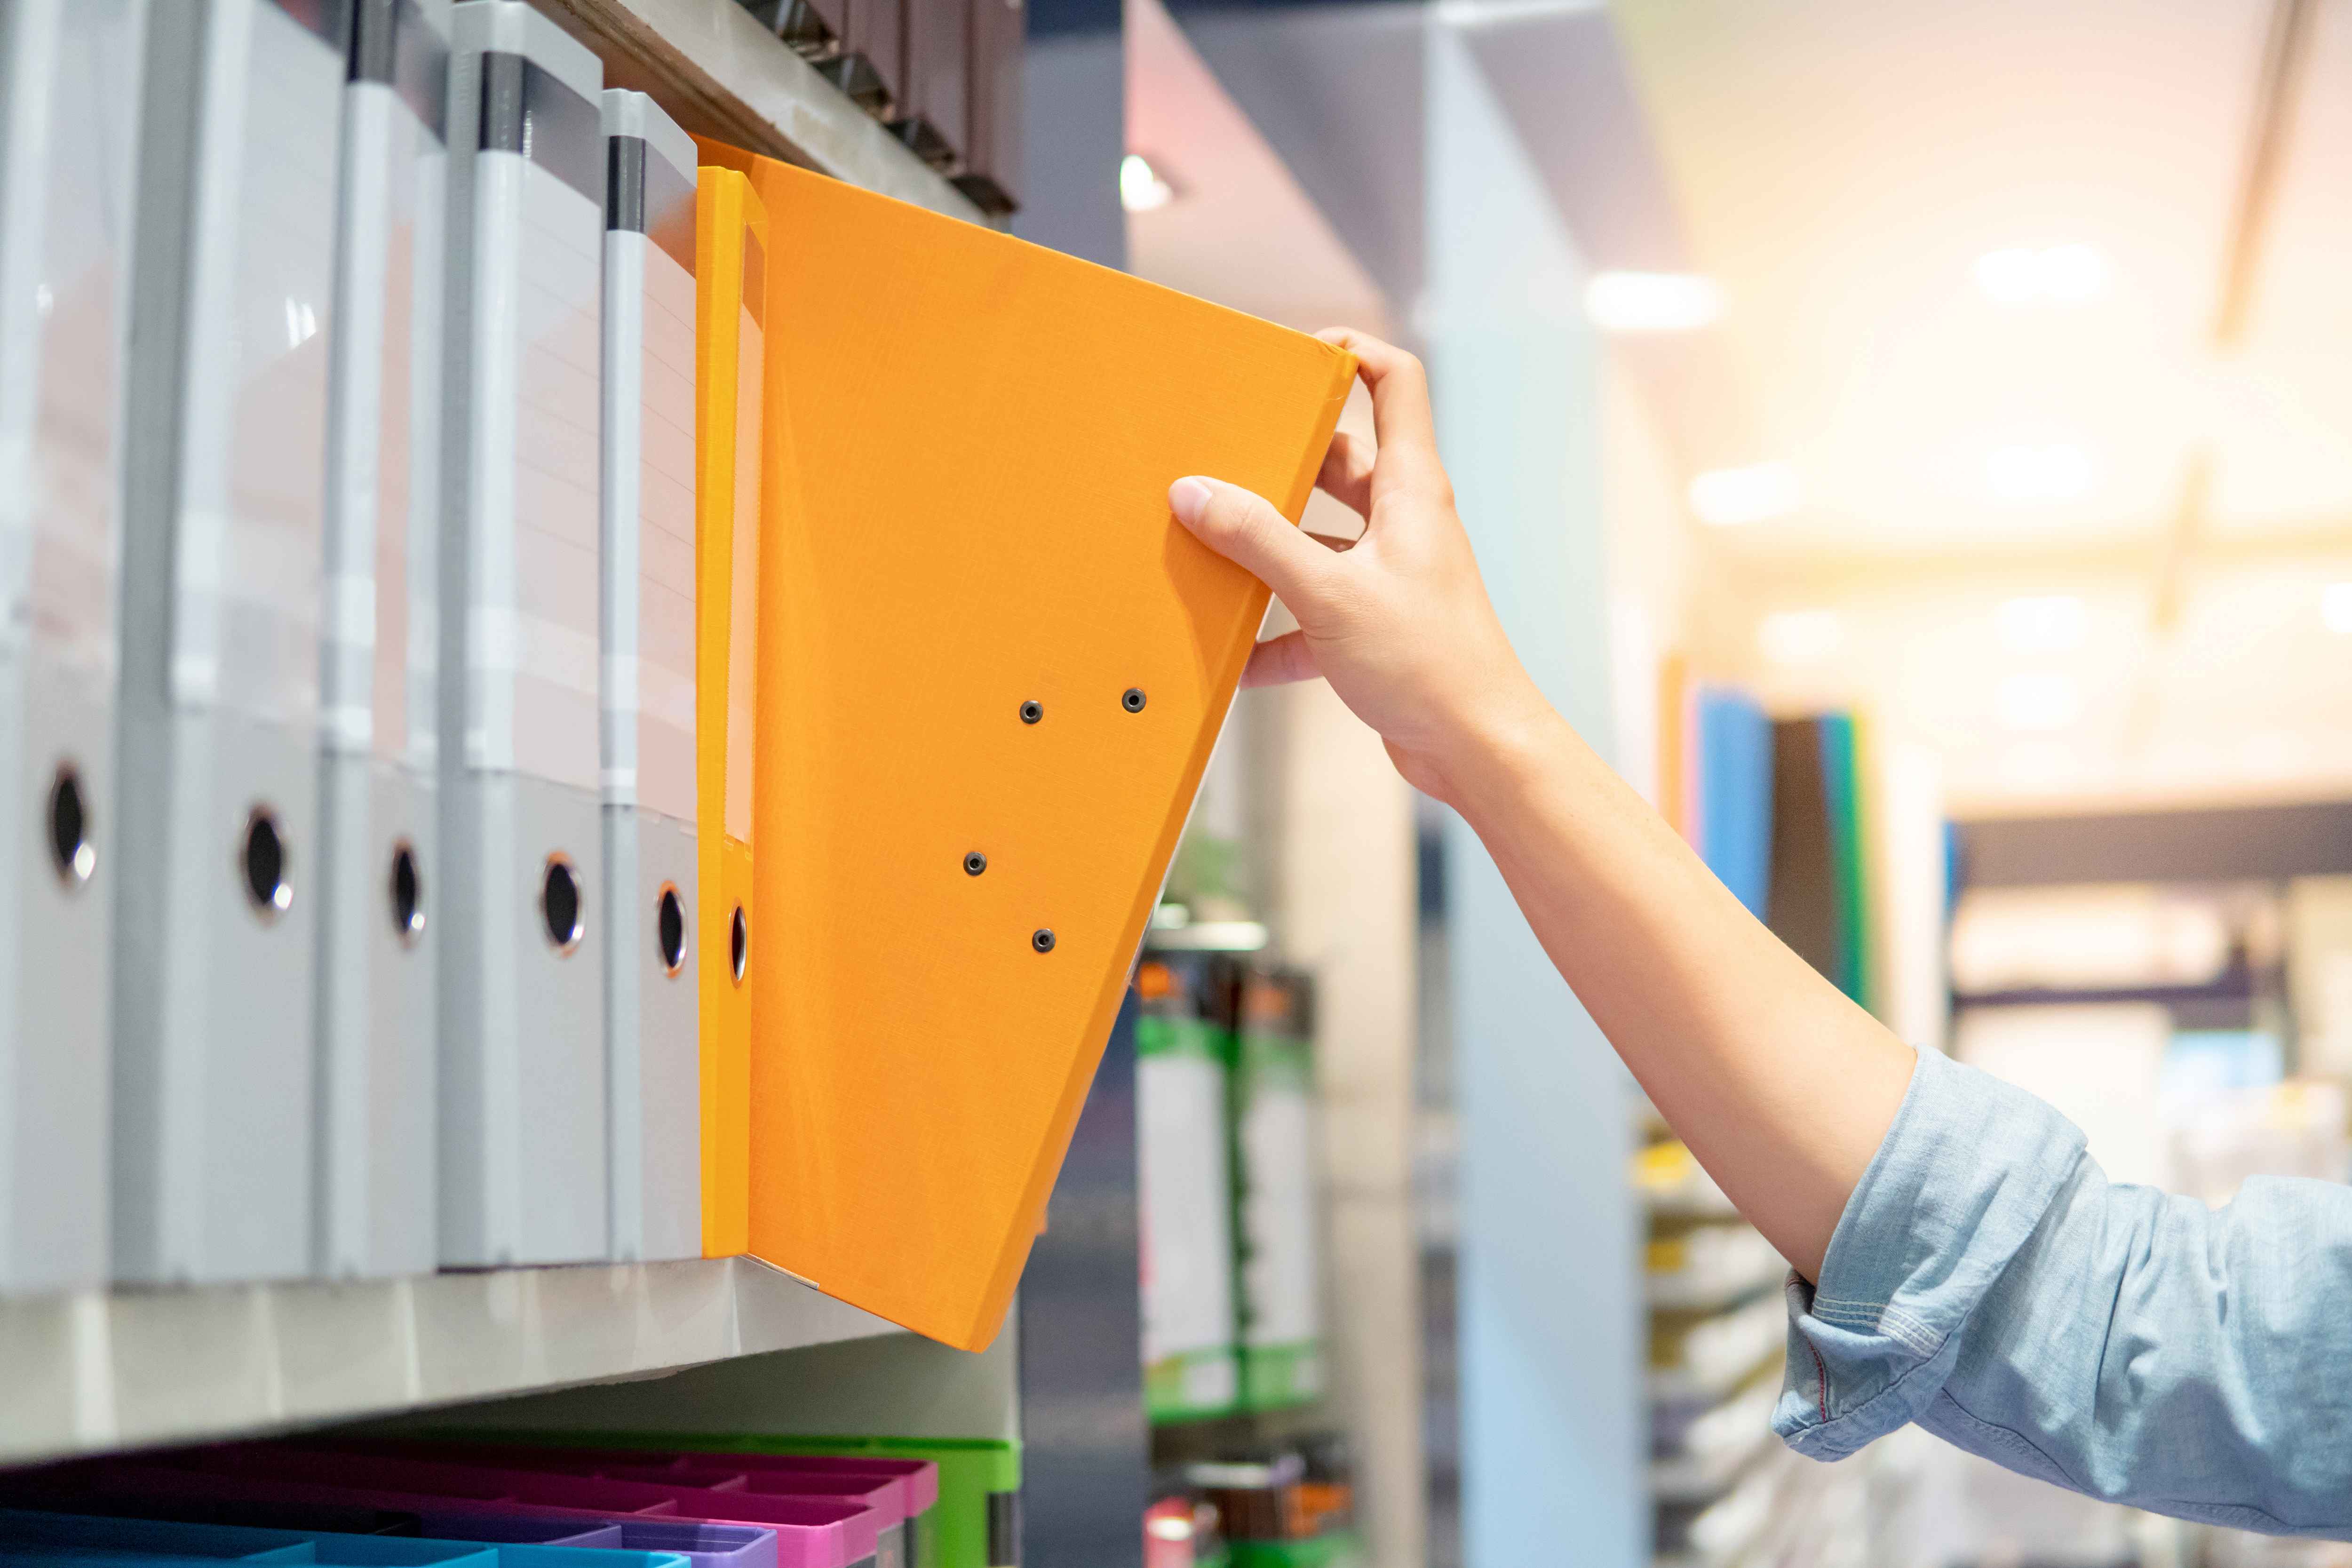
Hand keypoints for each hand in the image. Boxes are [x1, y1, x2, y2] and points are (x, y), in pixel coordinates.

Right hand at [1169, 328, 1548, 805]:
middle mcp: (1403, 523)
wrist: (1477, 748)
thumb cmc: (1428, 661)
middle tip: (1224, 456)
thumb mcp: (1329, 592)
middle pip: (1340, 461)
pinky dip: (1274, 632)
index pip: (1393, 382)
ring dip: (1267, 549)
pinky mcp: (1374, 627)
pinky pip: (1311, 612)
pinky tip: (1232, 656)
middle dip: (1281, 460)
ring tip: (1210, 546)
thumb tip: (1194, 493)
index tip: (1290, 355)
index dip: (1348, 352)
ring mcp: (1389, 575)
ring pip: (1317, 540)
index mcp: (1410, 489)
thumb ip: (1258, 541)